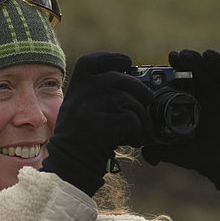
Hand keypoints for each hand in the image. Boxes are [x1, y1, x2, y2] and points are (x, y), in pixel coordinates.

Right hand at [42, 52, 153, 195]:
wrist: (71, 161)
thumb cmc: (78, 135)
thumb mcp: (78, 105)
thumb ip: (96, 90)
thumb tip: (130, 80)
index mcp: (76, 84)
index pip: (96, 60)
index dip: (114, 59)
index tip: (127, 63)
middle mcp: (85, 91)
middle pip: (123, 80)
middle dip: (141, 91)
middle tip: (148, 101)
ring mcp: (94, 107)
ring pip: (132, 103)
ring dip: (141, 118)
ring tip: (137, 130)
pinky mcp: (105, 125)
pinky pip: (133, 122)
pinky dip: (137, 133)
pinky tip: (130, 141)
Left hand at [142, 49, 219, 219]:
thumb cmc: (217, 162)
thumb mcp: (191, 155)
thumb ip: (168, 152)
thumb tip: (146, 154)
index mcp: (199, 105)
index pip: (188, 82)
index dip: (180, 69)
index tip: (171, 58)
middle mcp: (216, 97)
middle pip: (204, 74)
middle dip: (194, 63)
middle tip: (183, 55)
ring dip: (217, 64)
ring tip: (207, 55)